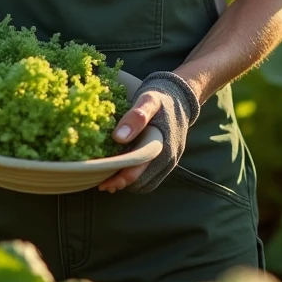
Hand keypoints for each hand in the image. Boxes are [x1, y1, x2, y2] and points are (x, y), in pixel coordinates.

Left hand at [98, 71, 199, 193]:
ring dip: (127, 183)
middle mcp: (168, 158)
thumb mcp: (149, 100)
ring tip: (108, 178)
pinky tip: (123, 172)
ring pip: (145, 182)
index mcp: (162, 145)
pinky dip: (136, 178)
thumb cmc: (162, 99)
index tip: (101, 181)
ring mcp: (168, 161)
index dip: (119, 179)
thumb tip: (119, 138)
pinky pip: (150, 177)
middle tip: (101, 181)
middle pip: (141, 181)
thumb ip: (136, 117)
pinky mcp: (166, 161)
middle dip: (120, 183)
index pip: (138, 171)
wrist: (180, 98)